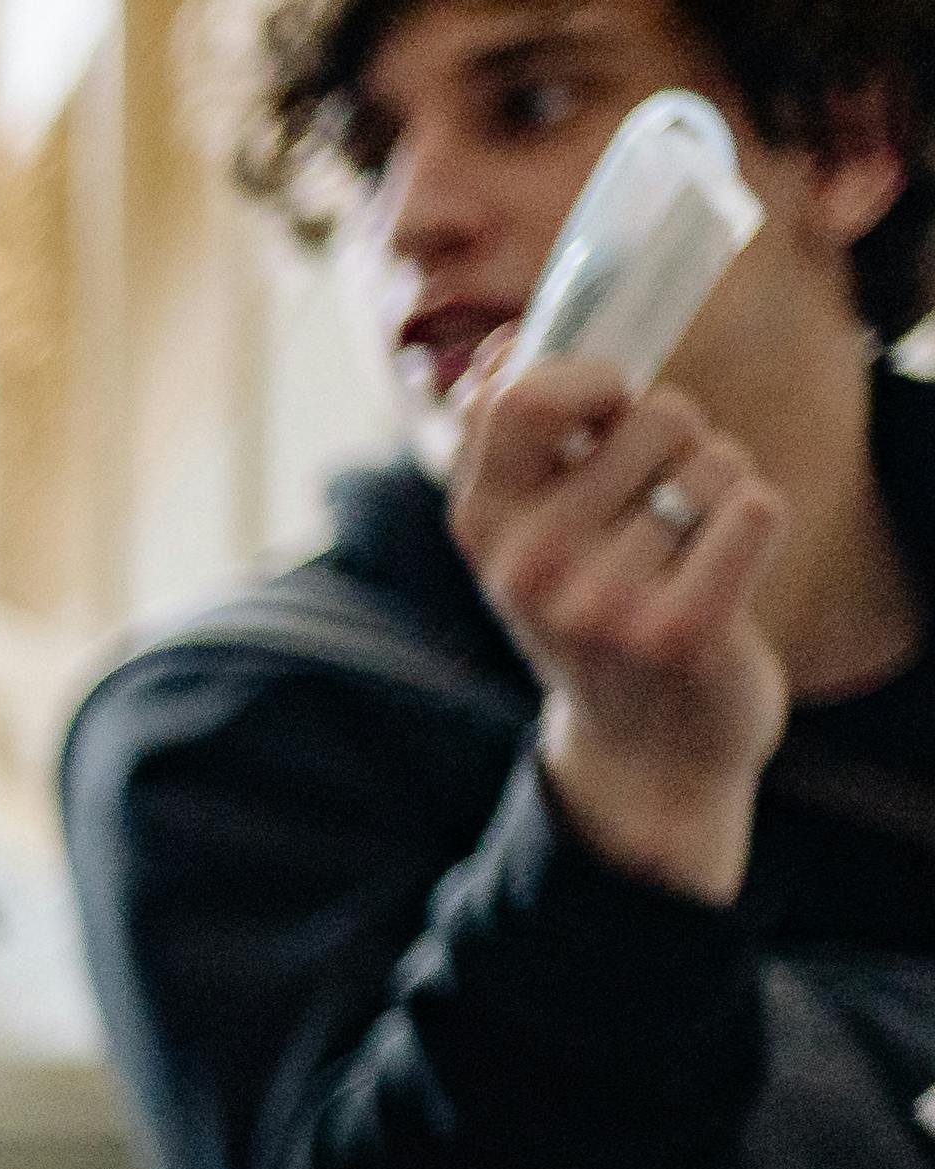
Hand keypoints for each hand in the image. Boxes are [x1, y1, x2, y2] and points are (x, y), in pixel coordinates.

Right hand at [450, 354, 787, 903]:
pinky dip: (757, 527)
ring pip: (715, 461)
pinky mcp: (679, 631)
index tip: (610, 404)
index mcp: (482, 525)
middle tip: (657, 506)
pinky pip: (757, 509)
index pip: (518, 395)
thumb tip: (500, 348)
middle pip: (652, 411)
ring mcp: (599, 603)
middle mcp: (528, 565)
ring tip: (688, 548)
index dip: (590, 375)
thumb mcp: (525, 532)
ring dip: (723, 488)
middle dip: (681, 438)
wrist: (642, 748)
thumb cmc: (594, 609)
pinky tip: (723, 574)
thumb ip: (512, 440)